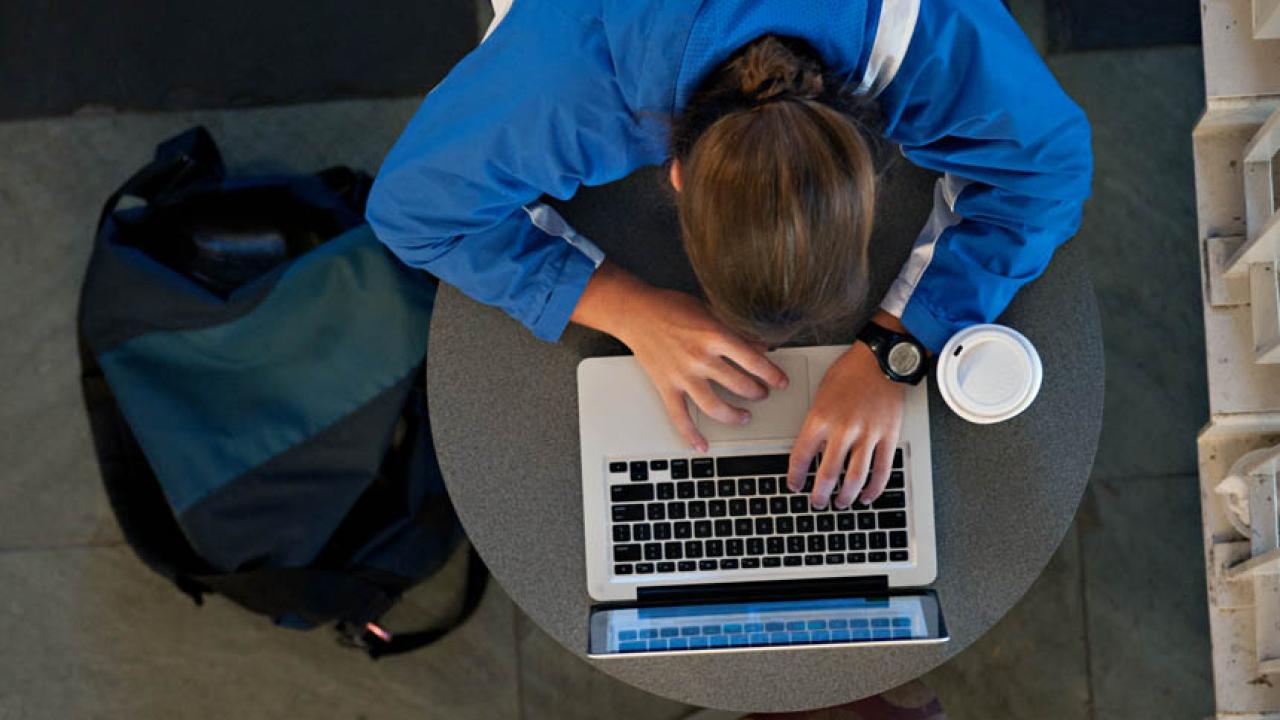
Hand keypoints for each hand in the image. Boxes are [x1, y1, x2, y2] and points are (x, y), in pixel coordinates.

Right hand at [570, 262, 788, 451]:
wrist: (636, 313)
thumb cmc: (671, 307)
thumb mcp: (710, 312)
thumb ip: (736, 332)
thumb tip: (761, 346)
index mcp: (715, 335)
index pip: (754, 361)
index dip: (772, 375)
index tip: (781, 381)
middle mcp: (700, 358)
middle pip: (739, 385)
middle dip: (757, 393)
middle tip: (762, 394)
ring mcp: (682, 375)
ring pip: (715, 407)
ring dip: (735, 415)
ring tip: (745, 416)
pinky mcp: (666, 386)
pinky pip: (679, 417)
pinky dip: (690, 435)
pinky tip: (702, 445)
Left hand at [787, 339, 904, 509]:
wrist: (880, 359)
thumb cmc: (849, 373)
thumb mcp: (821, 395)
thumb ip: (817, 425)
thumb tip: (814, 453)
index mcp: (820, 418)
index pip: (801, 457)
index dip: (795, 476)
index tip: (794, 485)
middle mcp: (843, 429)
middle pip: (828, 475)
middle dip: (820, 495)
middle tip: (818, 502)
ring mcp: (868, 434)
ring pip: (855, 478)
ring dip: (846, 496)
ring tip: (841, 503)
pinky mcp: (888, 436)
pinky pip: (882, 470)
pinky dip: (874, 488)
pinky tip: (867, 496)